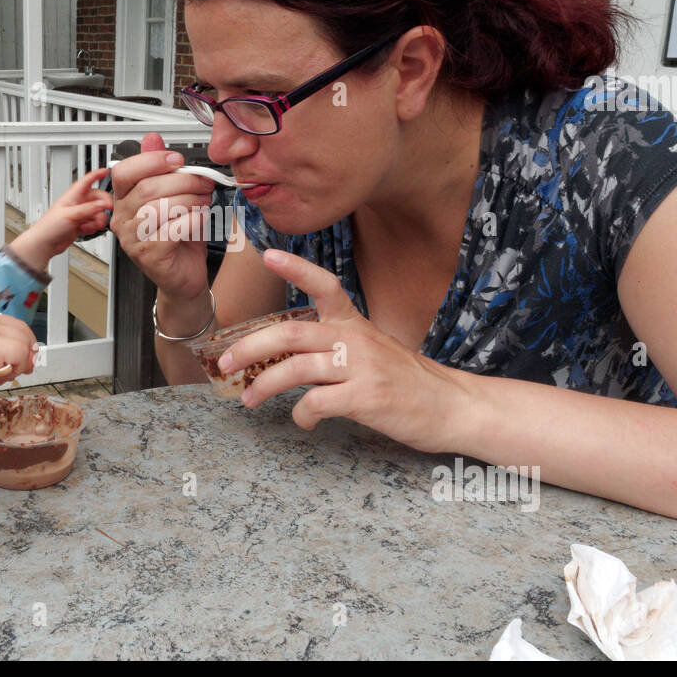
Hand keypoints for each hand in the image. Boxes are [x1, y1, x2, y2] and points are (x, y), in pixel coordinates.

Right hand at [0, 312, 38, 418]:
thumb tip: (26, 357)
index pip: (14, 325)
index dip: (22, 344)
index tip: (18, 364)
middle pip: (23, 331)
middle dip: (25, 354)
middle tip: (12, 373)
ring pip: (24, 344)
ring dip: (18, 365)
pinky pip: (21, 355)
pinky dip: (15, 371)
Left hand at [12, 167, 113, 270]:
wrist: (45, 243)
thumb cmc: (50, 226)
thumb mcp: (71, 215)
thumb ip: (89, 209)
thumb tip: (103, 204)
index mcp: (73, 196)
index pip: (86, 181)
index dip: (96, 175)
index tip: (106, 171)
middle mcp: (77, 204)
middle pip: (96, 198)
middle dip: (102, 205)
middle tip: (107, 210)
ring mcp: (80, 214)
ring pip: (97, 212)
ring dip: (98, 219)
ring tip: (92, 224)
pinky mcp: (81, 224)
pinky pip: (94, 222)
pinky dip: (93, 226)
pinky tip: (86, 229)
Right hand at [109, 133, 216, 301]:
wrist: (185, 276)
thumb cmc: (178, 238)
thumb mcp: (172, 196)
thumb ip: (160, 169)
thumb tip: (152, 138)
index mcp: (123, 200)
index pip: (124, 171)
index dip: (151, 161)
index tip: (177, 160)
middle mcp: (122, 219)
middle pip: (147, 188)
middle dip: (183, 180)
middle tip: (203, 182)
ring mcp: (133, 239)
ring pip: (159, 208)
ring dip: (189, 200)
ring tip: (204, 201)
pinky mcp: (149, 255)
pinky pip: (172, 229)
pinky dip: (192, 220)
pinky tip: (200, 219)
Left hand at [214, 249, 472, 452]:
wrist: (452, 406)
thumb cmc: (407, 381)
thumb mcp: (373, 350)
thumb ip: (334, 347)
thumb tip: (290, 358)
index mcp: (356, 323)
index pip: (324, 285)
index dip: (296, 268)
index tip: (269, 254)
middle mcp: (356, 339)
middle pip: (290, 332)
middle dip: (250, 346)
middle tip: (225, 363)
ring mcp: (361, 368)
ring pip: (297, 369)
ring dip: (265, 386)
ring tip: (249, 400)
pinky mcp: (366, 398)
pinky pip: (316, 404)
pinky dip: (301, 416)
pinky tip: (304, 422)